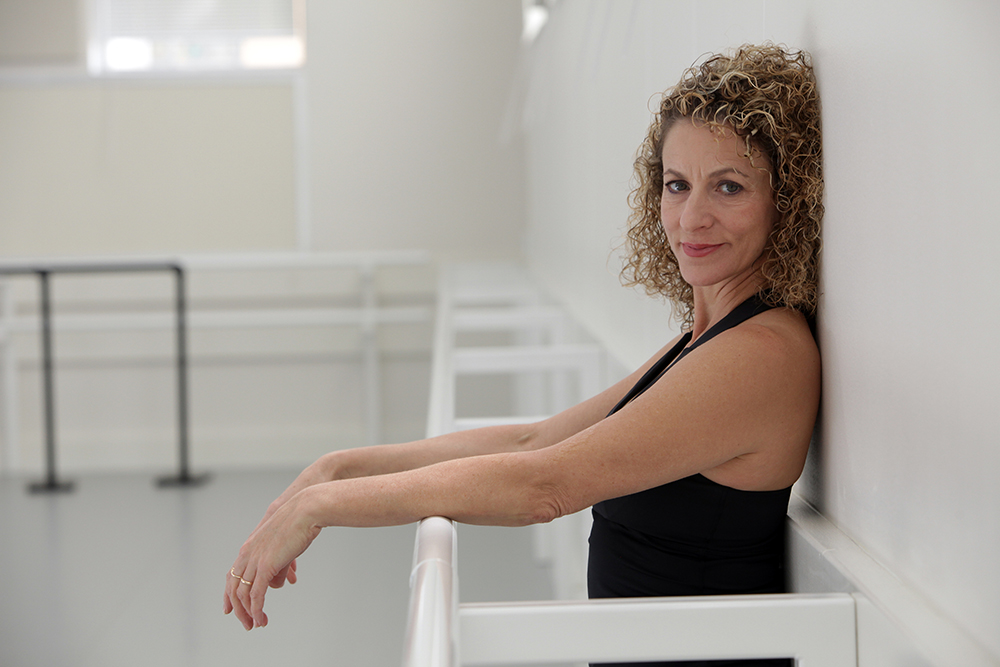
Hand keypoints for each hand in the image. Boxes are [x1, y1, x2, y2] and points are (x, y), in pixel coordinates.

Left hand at [223, 490, 321, 629]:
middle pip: (233, 587)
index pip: (232, 575)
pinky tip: (261, 618)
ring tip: (257, 624)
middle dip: (238, 609)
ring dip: (248, 613)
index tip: (230, 609)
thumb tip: (278, 581)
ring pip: (243, 594)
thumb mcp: (283, 547)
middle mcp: (247, 554)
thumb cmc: (299, 524)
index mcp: (249, 547)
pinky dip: (257, 609)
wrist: (305, 511)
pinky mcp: (266, 566)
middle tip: (246, 623)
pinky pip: (256, 594)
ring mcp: (255, 560)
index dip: (229, 594)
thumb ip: (278, 565)